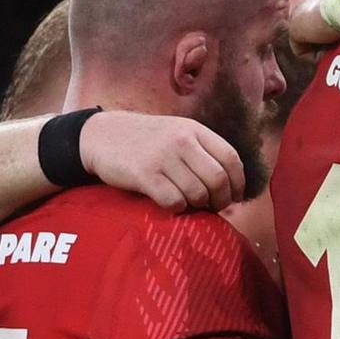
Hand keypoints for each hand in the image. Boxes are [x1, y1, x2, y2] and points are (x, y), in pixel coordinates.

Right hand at [80, 112, 245, 212]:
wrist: (101, 136)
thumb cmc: (146, 141)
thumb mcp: (177, 134)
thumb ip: (203, 153)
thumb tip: (232, 190)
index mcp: (195, 130)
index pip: (231, 159)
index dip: (238, 183)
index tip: (235, 197)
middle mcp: (181, 141)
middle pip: (218, 180)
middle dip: (221, 200)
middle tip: (214, 207)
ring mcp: (163, 157)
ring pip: (198, 193)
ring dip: (199, 205)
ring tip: (191, 204)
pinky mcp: (144, 174)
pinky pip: (174, 201)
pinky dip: (178, 208)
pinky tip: (171, 203)